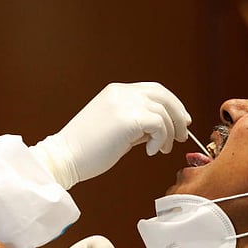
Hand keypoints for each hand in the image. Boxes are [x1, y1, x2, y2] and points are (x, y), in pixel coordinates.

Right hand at [31, 82, 190, 188]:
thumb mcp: (114, 128)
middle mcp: (122, 93)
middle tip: (182, 135)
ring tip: (161, 149)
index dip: (172, 104)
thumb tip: (161, 128)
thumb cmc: (86, 149)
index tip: (181, 121)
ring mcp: (125, 104)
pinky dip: (161, 140)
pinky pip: (160, 125)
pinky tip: (150, 152)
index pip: (154, 90)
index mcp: (116, 92)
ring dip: (169, 133)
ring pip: (164, 112)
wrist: (65, 157)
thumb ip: (136, 122)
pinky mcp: (128, 119)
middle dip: (178, 116)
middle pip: (163, 96)